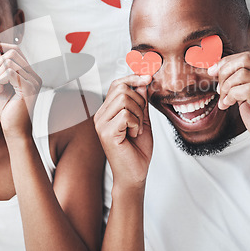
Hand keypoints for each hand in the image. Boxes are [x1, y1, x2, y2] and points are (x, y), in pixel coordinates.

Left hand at [0, 43, 41, 137]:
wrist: (14, 131)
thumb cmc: (7, 112)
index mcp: (29, 74)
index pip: (16, 50)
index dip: (0, 46)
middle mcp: (34, 76)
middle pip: (13, 52)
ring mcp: (33, 81)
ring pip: (9, 61)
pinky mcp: (29, 88)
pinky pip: (10, 73)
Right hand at [94, 74, 152, 190]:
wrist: (135, 174)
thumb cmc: (137, 150)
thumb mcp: (143, 119)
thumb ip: (141, 101)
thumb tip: (144, 81)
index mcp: (107, 110)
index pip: (117, 84)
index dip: (133, 78)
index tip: (149, 76)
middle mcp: (100, 115)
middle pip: (122, 89)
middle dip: (139, 102)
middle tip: (140, 120)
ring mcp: (101, 124)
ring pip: (125, 100)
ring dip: (139, 115)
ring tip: (136, 129)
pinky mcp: (106, 133)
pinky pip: (126, 115)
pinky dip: (136, 124)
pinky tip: (133, 135)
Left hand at [208, 52, 249, 166]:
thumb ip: (241, 82)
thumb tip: (218, 69)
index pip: (247, 56)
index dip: (226, 62)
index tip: (213, 73)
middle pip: (245, 59)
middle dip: (225, 71)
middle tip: (219, 88)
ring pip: (243, 73)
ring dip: (226, 86)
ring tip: (224, 101)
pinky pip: (246, 89)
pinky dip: (231, 95)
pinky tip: (227, 105)